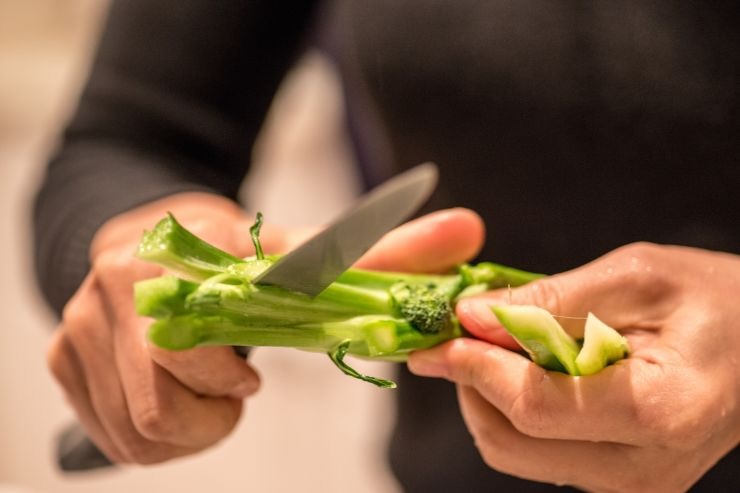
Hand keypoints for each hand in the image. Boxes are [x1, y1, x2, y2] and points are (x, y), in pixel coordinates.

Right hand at [46, 192, 287, 463]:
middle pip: (158, 407)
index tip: (248, 380)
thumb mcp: (255, 244)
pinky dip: (156, 441)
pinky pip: (113, 437)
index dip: (224, 377)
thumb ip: (307, 260)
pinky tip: (177, 405)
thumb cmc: (204, 250)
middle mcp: (111, 290)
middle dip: (210, 420)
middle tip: (234, 395)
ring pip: (136, 432)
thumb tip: (375, 264)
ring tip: (207, 398)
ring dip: (187, 434)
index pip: (187, 345)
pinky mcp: (65, 361)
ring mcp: (81, 329)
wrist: (138, 243)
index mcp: (162, 257)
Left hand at [409, 243, 739, 491]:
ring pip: (516, 451)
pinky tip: (524, 365)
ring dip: (487, 396)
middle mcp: (643, 468)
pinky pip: (538, 450)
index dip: (474, 368)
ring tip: (495, 342)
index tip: (436, 337)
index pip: (533, 406)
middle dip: (471, 384)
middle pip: (511, 441)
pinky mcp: (619, 475)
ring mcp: (632, 481)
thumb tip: (472, 315)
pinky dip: (513, 407)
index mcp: (659, 413)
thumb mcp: (636, 276)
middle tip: (460, 332)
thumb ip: (549, 301)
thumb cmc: (719, 298)